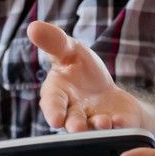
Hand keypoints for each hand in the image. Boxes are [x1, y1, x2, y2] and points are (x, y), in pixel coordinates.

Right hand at [28, 20, 144, 130]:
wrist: (109, 92)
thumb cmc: (83, 71)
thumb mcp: (70, 51)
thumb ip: (54, 42)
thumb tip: (33, 27)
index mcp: (58, 95)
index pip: (52, 104)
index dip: (53, 111)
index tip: (55, 119)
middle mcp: (74, 113)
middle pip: (72, 122)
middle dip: (75, 125)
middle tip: (77, 127)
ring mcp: (95, 123)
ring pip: (94, 129)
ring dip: (98, 126)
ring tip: (104, 122)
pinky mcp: (116, 126)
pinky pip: (118, 128)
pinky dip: (119, 126)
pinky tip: (120, 121)